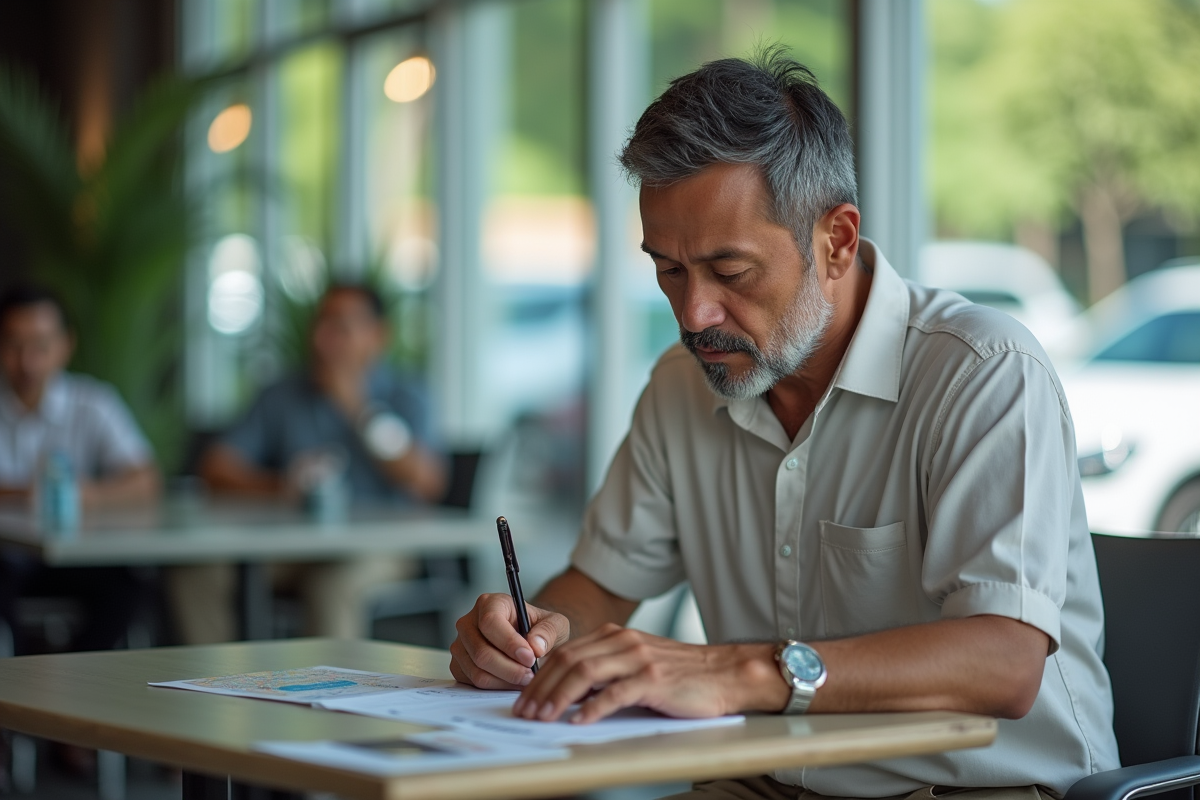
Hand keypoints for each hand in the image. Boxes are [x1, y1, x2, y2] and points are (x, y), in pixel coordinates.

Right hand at [449, 593, 569, 689]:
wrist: (530, 641)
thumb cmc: (539, 629)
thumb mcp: (554, 624)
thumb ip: (548, 631)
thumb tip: (536, 646)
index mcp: (490, 603)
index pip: (490, 622)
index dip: (509, 643)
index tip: (530, 658)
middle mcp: (469, 622)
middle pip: (482, 652)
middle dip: (510, 669)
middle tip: (531, 674)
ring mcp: (460, 645)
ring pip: (478, 671)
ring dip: (505, 680)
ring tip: (526, 679)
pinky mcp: (459, 665)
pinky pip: (473, 683)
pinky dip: (496, 687)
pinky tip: (513, 682)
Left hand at [512, 623, 783, 723]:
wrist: (725, 673)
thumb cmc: (681, 674)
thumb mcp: (638, 662)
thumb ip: (607, 669)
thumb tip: (570, 691)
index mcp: (616, 637)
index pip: (566, 653)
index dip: (539, 676)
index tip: (524, 699)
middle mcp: (624, 642)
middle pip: (569, 661)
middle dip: (541, 688)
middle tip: (525, 712)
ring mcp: (638, 659)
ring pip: (585, 674)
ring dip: (558, 698)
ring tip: (543, 718)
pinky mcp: (654, 680)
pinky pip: (616, 694)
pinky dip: (593, 709)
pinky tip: (579, 722)